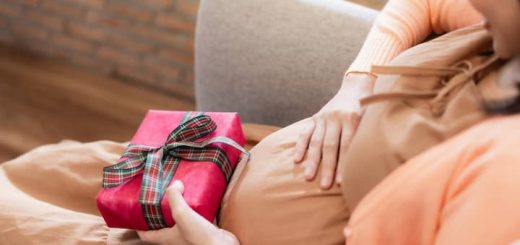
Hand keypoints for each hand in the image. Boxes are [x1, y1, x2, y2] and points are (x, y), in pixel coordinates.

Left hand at [137, 181, 238, 244]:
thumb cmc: (198, 237)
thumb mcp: (182, 214)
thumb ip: (175, 197)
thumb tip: (174, 183)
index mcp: (165, 238)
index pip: (145, 234)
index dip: (138, 225)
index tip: (134, 213)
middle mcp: (175, 238)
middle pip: (161, 226)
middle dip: (158, 213)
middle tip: (158, 198)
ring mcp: (188, 235)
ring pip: (178, 222)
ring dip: (176, 210)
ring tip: (177, 196)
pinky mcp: (201, 232)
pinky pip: (193, 220)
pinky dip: (192, 211)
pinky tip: (196, 201)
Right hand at [293, 73, 375, 188]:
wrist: (356, 87)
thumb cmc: (367, 109)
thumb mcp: (370, 119)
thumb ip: (364, 137)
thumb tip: (364, 164)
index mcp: (351, 118)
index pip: (346, 146)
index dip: (343, 165)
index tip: (340, 182)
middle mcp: (335, 117)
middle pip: (329, 146)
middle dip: (326, 168)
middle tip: (324, 185)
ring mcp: (323, 117)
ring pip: (315, 142)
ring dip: (311, 161)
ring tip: (308, 177)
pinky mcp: (315, 117)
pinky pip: (305, 133)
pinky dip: (300, 146)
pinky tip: (297, 160)